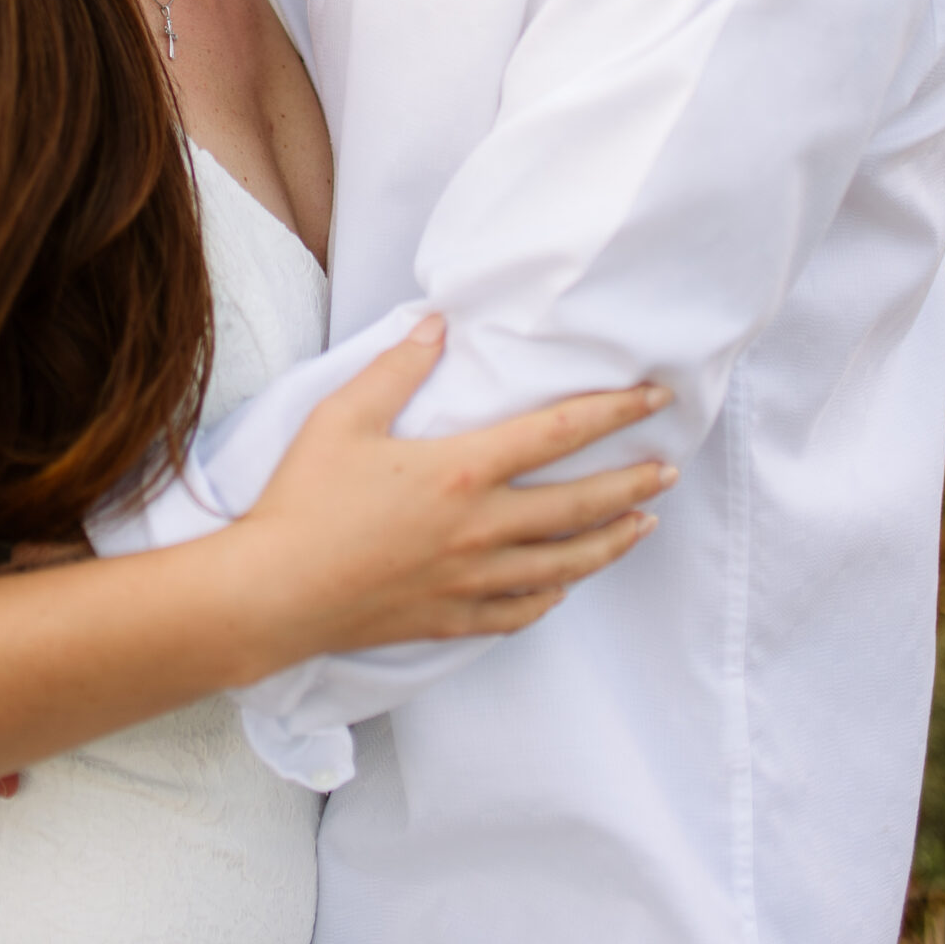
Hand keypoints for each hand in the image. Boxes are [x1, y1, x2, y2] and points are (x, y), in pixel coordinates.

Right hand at [241, 316, 674, 662]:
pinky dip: (552, 595)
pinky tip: (564, 585)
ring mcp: (472, 579)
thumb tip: (439, 326)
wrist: (275, 593)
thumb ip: (397, 367)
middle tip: (670, 468)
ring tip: (643, 525)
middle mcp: (482, 527)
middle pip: (580, 503)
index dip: (613, 411)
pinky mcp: (452, 617)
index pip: (559, 432)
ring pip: (564, 563)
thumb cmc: (305, 500)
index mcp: (463, 470)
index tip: (654, 398)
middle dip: (633, 482)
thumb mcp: (343, 415)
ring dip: (611, 541)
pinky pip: (521, 611)